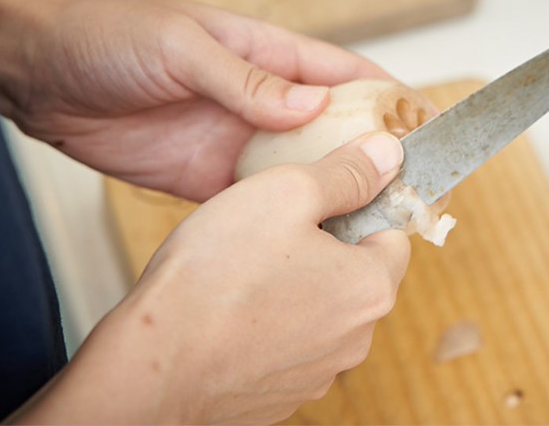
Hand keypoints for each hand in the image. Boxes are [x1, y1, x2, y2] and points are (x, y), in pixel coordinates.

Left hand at [0, 0, 392, 200]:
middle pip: (332, 129)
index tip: (424, 122)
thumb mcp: (182, 46)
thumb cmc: (112, 39)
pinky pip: (259, 202)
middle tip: (407, 186)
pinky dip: (287, 217)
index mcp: (265, 56)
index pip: (341, 74)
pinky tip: (312, 238)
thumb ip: (246, 80)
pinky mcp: (209, 181)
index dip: (386, 95)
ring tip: (371, 219)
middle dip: (371, 153)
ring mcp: (237, 143)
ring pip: (302, 171)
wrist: (43, 77)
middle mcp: (261, 102)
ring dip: (333, 191)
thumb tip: (310, 107)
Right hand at [9, 132, 410, 424]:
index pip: (393, 234)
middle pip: (357, 273)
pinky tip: (232, 308)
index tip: (323, 198)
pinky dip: (269, 324)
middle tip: (274, 228)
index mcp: (370, 288)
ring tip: (246, 268)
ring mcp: (317, 372)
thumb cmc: (216, 277)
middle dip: (324, 246)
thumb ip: (345, 173)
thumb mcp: (286, 193)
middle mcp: (355, 339)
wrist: (155, 364)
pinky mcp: (281, 393)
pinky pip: (288, 344)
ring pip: (321, 309)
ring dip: (296, 285)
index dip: (359, 207)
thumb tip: (386, 155)